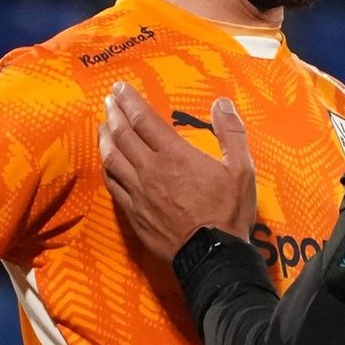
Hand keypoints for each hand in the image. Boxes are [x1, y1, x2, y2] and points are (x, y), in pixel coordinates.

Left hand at [99, 82, 257, 261]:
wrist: (211, 256)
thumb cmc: (228, 212)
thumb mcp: (241, 169)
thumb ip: (231, 134)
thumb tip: (222, 104)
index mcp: (175, 155)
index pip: (144, 120)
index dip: (130, 101)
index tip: (120, 88)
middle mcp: (151, 170)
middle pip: (123, 135)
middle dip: (114, 114)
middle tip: (108, 100)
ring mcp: (139, 193)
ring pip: (113, 159)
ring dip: (105, 138)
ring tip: (102, 126)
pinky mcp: (134, 214)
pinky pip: (113, 185)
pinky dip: (107, 169)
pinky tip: (106, 163)